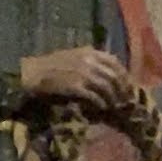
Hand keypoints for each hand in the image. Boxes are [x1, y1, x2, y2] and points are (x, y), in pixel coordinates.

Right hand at [13, 46, 129, 113]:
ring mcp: (82, 73)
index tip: (128, 86)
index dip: (124, 75)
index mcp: (89, 52)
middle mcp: (89, 60)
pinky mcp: (75, 86)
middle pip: (114, 76)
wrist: (32, 73)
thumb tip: (109, 72)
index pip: (115, 62)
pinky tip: (102, 108)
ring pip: (106, 87)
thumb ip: (91, 60)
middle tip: (125, 101)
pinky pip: (94, 96)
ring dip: (112, 98)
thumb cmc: (52, 65)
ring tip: (114, 107)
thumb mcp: (74, 56)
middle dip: (122, 90)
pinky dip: (100, 103)